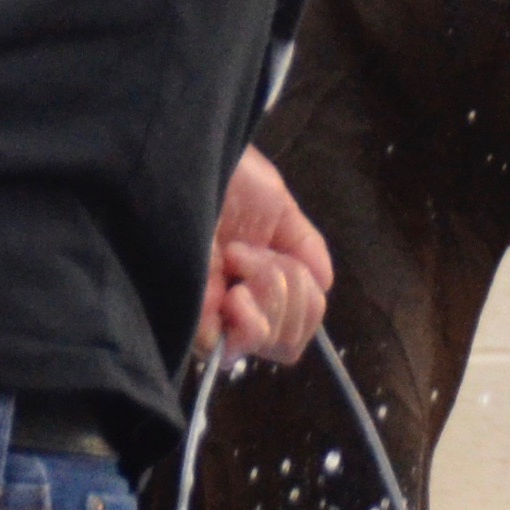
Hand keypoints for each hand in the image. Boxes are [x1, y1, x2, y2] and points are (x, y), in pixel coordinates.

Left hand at [196, 147, 333, 367]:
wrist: (185, 160)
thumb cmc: (224, 175)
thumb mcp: (276, 203)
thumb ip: (304, 245)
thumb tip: (324, 285)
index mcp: (261, 277)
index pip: (304, 317)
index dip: (305, 294)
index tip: (276, 250)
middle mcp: (239, 301)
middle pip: (290, 338)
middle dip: (287, 291)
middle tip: (247, 251)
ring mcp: (215, 314)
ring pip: (268, 340)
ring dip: (268, 297)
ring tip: (234, 259)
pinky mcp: (191, 322)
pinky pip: (235, 349)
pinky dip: (248, 321)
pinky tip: (230, 290)